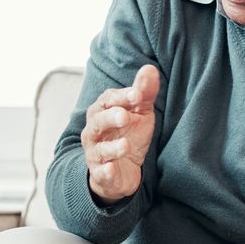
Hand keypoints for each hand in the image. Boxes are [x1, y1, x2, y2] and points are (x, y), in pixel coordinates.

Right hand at [84, 65, 159, 203]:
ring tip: (126, 145)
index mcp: (102, 112)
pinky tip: (111, 168)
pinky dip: (105, 171)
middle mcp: (94, 132)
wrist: (122, 170)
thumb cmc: (128, 135)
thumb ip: (143, 94)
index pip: (107, 100)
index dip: (121, 97)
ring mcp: (95, 154)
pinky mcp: (101, 175)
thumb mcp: (140, 114)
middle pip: (97, 122)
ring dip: (111, 147)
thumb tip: (150, 68)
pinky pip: (100, 173)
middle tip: (125, 116)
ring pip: (99, 149)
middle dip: (110, 118)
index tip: (137, 94)